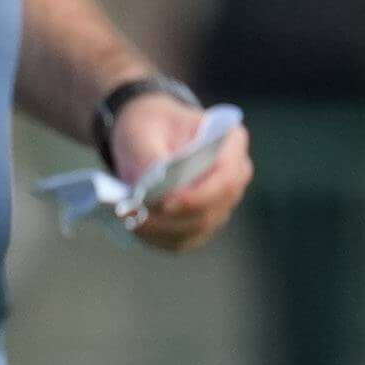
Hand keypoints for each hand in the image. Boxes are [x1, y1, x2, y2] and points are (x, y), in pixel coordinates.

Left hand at [111, 91, 251, 251]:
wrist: (145, 134)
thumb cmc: (149, 125)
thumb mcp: (143, 131)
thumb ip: (150, 158)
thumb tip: (155, 194)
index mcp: (231, 143)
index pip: (227, 178)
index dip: (197, 197)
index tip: (164, 203)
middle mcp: (235, 175)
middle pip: (213, 209)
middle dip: (172, 218)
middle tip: (133, 214)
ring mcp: (221, 201)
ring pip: (198, 229)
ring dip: (162, 231)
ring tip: (129, 219)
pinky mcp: (202, 220)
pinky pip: (185, 240)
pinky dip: (159, 239)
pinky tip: (136, 228)